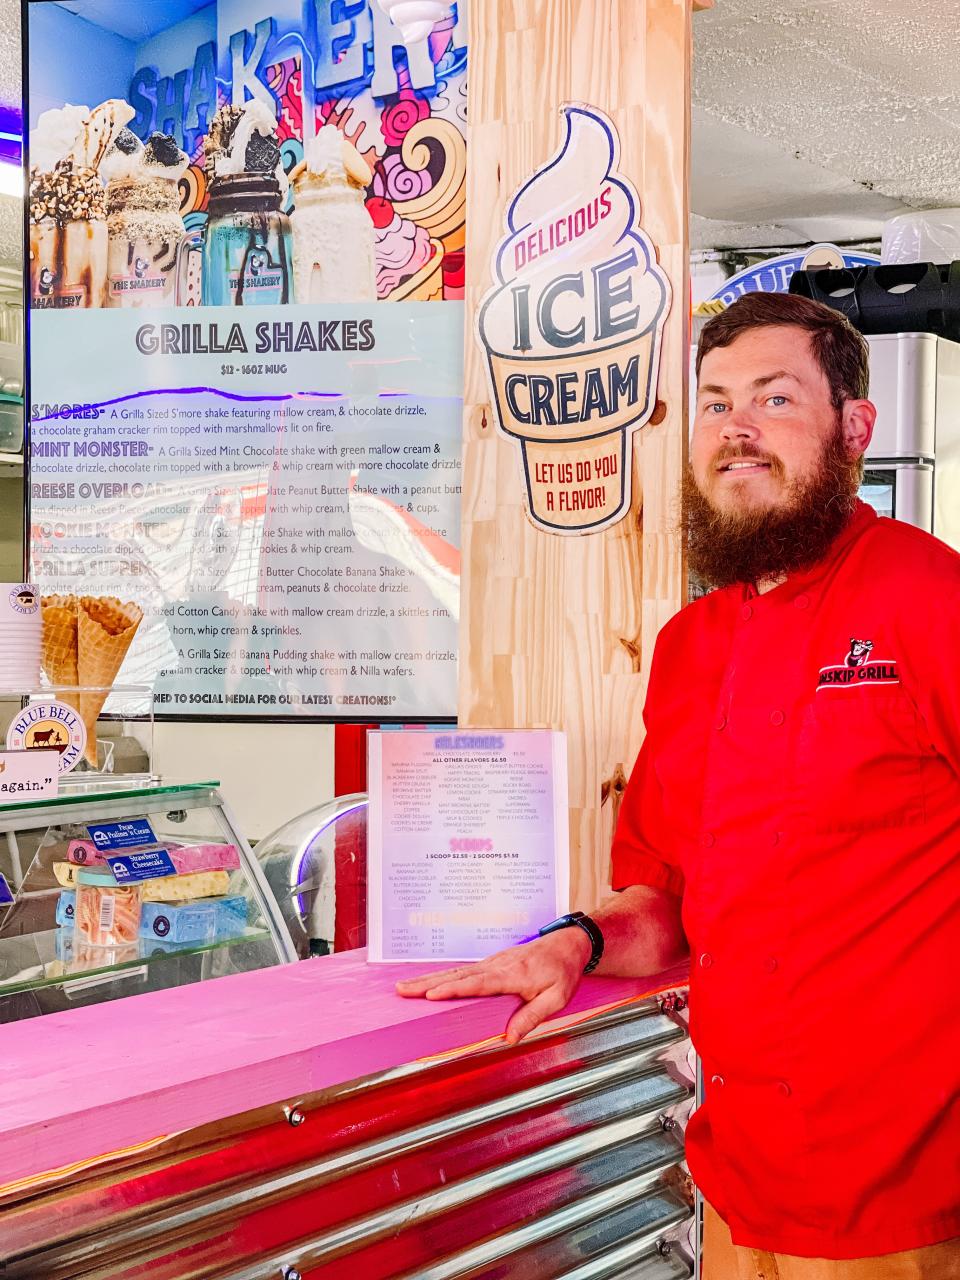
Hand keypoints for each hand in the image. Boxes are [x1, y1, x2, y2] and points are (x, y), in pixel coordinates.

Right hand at [395, 929, 591, 1043]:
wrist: (568, 944)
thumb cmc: (563, 972)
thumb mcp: (557, 998)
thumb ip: (532, 1016)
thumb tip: (509, 1038)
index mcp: (513, 975)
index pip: (478, 984)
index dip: (453, 990)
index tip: (431, 995)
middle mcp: (498, 966)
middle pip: (457, 975)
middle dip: (427, 983)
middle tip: (401, 990)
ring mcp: (492, 962)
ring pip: (456, 971)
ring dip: (428, 979)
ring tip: (404, 987)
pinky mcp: (492, 963)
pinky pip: (463, 971)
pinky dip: (442, 977)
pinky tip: (427, 984)